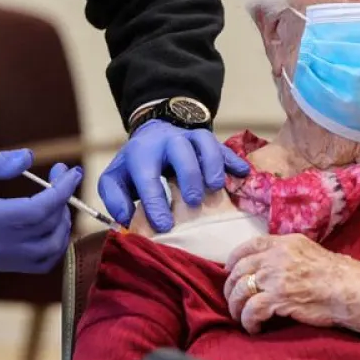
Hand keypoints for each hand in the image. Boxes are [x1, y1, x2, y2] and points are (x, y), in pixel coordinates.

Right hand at [0, 151, 79, 273]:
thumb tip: (29, 158)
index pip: (38, 211)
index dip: (61, 191)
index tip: (71, 172)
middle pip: (47, 230)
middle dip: (64, 201)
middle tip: (61, 177)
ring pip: (49, 251)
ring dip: (62, 225)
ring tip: (57, 200)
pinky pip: (39, 263)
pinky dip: (54, 245)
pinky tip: (50, 223)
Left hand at [98, 120, 249, 231]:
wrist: (153, 134)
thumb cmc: (136, 164)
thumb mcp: (116, 179)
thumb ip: (114, 198)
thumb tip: (126, 218)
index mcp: (142, 152)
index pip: (147, 176)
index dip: (155, 202)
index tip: (164, 225)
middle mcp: (167, 141)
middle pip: (180, 149)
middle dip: (188, 175)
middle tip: (193, 201)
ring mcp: (190, 138)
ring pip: (204, 141)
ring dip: (212, 163)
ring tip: (216, 186)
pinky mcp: (208, 142)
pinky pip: (224, 146)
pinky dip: (234, 160)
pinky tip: (244, 174)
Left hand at [224, 235, 359, 337]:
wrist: (357, 292)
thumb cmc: (342, 277)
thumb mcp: (312, 253)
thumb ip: (290, 256)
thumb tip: (273, 267)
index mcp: (285, 243)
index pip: (248, 246)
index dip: (233, 260)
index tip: (229, 273)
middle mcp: (277, 256)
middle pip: (239, 269)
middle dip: (231, 288)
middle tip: (233, 301)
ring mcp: (276, 276)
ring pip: (240, 290)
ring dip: (236, 307)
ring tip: (241, 318)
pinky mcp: (279, 298)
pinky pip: (251, 310)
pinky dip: (248, 321)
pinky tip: (254, 328)